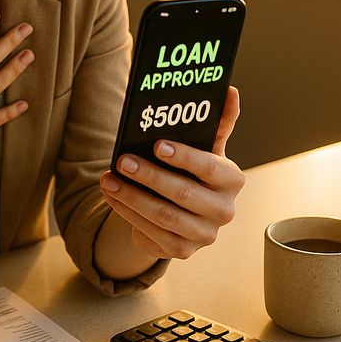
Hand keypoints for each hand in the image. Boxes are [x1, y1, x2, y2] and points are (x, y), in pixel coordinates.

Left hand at [100, 87, 244, 261]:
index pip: (210, 168)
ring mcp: (204, 235)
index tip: (157, 145)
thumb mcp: (206, 149)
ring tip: (108, 180)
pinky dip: (127, 213)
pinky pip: (150, 233)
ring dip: (131, 197)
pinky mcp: (182, 251)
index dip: (184, 157)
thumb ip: (218, 123)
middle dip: (148, 176)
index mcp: (232, 180)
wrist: (185, 213)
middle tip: (122, 161)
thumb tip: (230, 90)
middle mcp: (224, 211)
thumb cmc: (194, 173)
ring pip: (163, 216)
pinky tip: (112, 197)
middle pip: (182, 193)